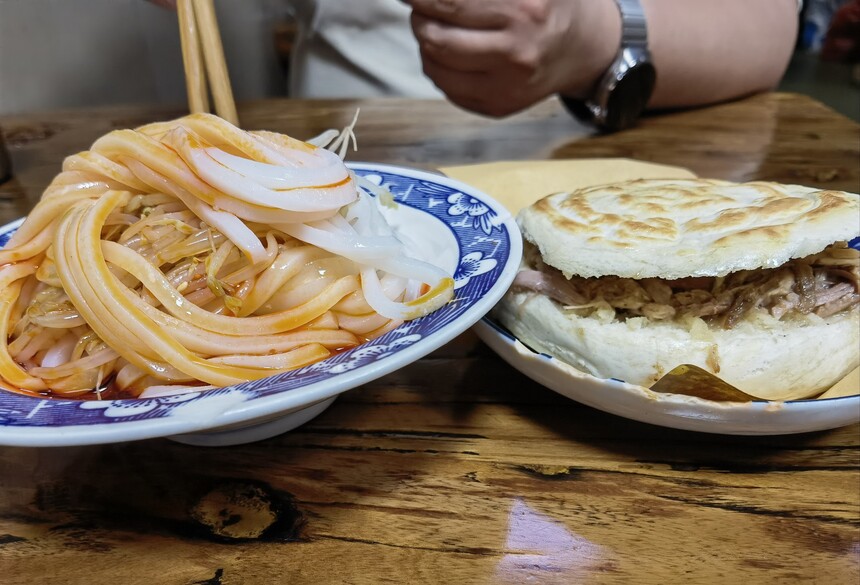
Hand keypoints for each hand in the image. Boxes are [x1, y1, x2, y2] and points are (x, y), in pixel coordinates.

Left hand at [409, 0, 620, 116]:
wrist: (586, 48)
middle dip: (420, 17)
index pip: (449, 2)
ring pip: (434, 65)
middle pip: (435, 36)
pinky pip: (446, 88)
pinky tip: (452, 52)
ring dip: (426, 42)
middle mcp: (516, 51)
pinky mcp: (499, 107)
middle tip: (424, 6)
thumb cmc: (551, 3)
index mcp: (524, 9)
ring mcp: (507, 86)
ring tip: (438, 26)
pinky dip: (438, 66)